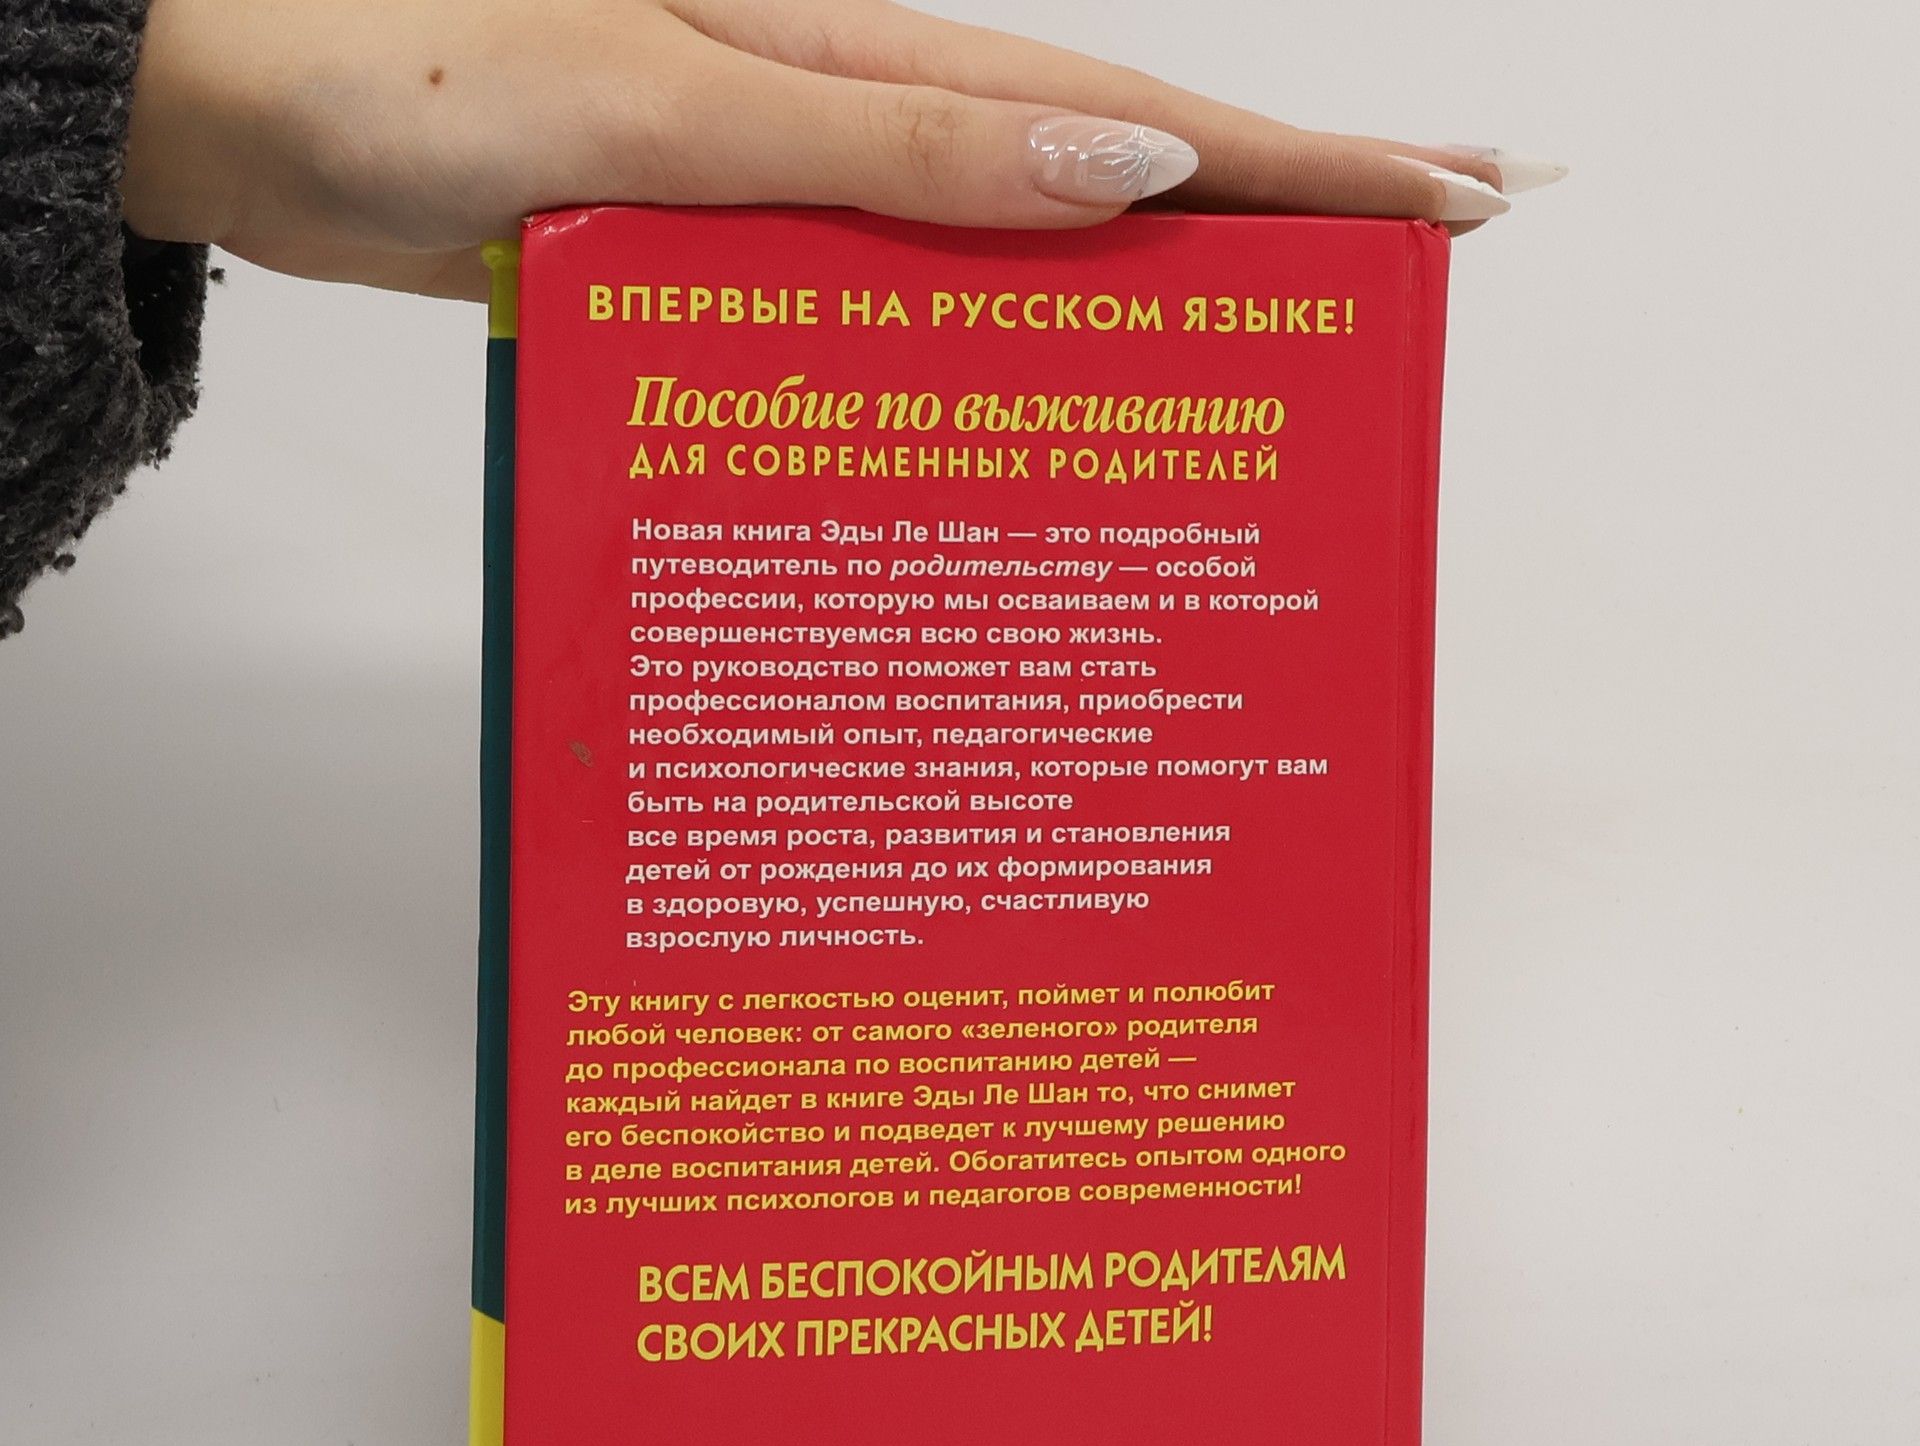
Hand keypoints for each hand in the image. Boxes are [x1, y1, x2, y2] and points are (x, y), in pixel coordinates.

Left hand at [123, 0, 1562, 300]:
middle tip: (1409, 286)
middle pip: (1100, 184)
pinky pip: (882, 334)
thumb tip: (1121, 168)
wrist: (242, 113)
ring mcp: (799, 204)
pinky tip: (1013, 442)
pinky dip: (961, 386)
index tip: (1450, 190)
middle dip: (1265, 235)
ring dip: (1121, 330)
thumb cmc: (411, 71)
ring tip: (1259, 402)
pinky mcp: (731, 274)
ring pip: (999, 276)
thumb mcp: (668, 104)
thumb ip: (888, 146)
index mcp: (862, 52)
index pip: (1130, 108)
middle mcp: (854, 124)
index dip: (1299, 156)